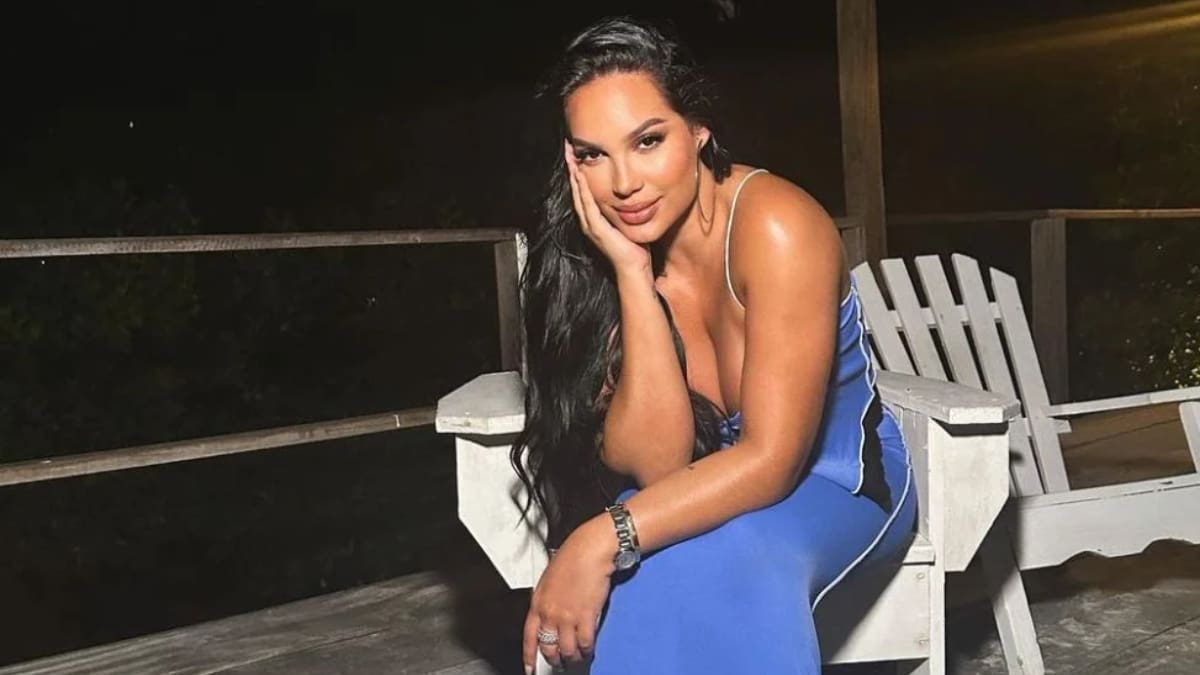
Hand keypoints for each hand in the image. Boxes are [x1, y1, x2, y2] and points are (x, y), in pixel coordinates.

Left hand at [522, 516, 615, 672]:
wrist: (589, 549)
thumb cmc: (572, 559)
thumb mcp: (548, 581)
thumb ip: (547, 602)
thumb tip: (549, 618)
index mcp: (538, 603)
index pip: (529, 638)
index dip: (529, 657)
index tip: (531, 669)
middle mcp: (550, 613)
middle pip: (549, 648)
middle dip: (555, 660)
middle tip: (560, 663)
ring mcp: (567, 616)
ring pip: (567, 650)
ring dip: (573, 657)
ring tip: (577, 657)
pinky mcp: (586, 616)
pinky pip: (585, 643)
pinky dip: (587, 649)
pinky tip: (588, 648)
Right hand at [565, 141, 651, 273]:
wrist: (634, 269)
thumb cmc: (635, 249)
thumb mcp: (628, 223)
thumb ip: (626, 210)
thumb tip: (634, 195)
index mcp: (595, 219)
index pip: (583, 190)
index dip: (579, 172)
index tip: (577, 153)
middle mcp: (589, 221)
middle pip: (576, 189)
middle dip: (572, 168)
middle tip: (568, 148)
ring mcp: (591, 225)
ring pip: (579, 194)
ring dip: (574, 175)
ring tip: (570, 157)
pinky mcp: (597, 229)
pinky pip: (588, 205)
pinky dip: (583, 189)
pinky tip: (581, 176)